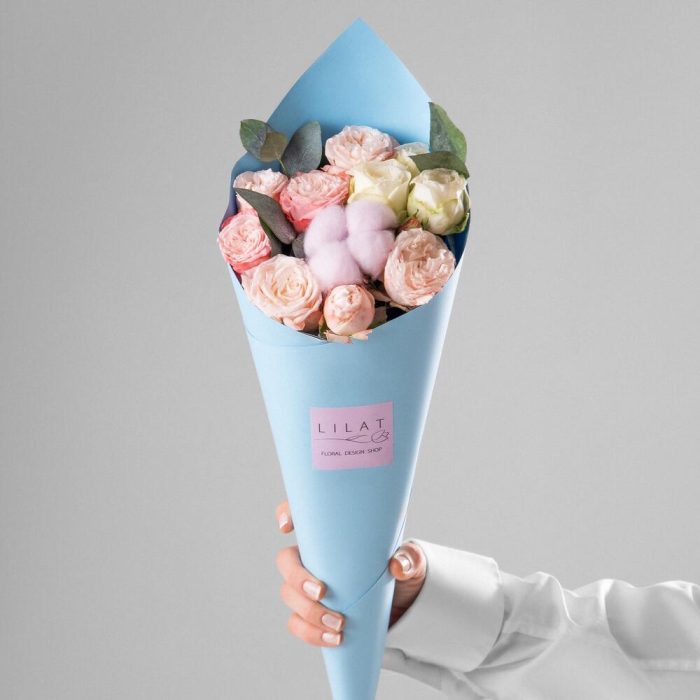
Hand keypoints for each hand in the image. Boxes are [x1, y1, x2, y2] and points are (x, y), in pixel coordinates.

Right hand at [275, 500, 426, 646]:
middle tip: (321, 592)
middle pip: (285, 561)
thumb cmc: (399, 572)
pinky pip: (298, 624)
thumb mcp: (411, 561)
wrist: (402, 608)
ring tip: (339, 623)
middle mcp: (314, 558)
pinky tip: (334, 639)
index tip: (287, 527)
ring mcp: (309, 587)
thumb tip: (398, 566)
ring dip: (308, 612)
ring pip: (289, 595)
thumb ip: (409, 558)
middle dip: (296, 577)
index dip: (286, 513)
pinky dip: (312, 633)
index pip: (301, 514)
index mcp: (333, 536)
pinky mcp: (313, 614)